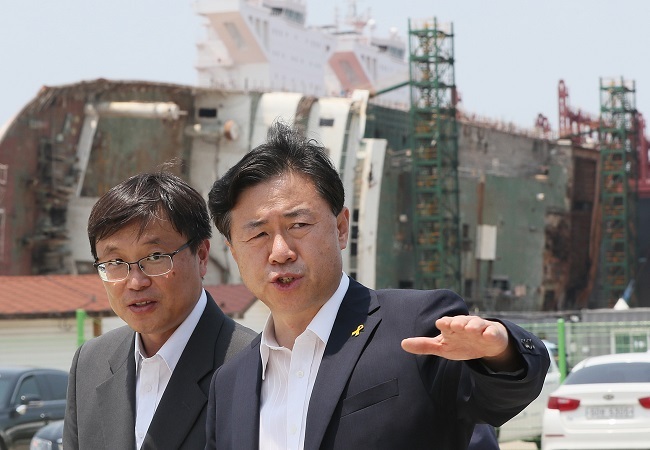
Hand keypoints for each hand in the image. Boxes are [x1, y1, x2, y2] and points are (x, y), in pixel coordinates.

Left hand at [401, 316, 517, 369]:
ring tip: (470, 329)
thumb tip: (402, 344)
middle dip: (459, 322)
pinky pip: (491, 332)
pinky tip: (487, 335)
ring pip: (476, 324)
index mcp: (452, 327)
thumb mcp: (442, 346)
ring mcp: (479, 328)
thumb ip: (424, 345)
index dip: (445, 323)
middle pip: (461, 321)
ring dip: (473, 325)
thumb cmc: (462, 343)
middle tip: (456, 325)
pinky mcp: (492, 334)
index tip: (441, 324)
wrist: (486, 345)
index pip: (447, 323)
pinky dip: (490, 332)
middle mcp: (465, 325)